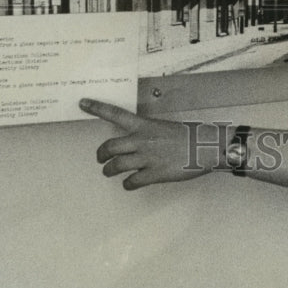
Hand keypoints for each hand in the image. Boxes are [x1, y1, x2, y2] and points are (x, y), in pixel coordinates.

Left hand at [79, 98, 216, 189]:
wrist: (205, 147)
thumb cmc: (188, 136)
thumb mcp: (164, 127)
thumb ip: (147, 133)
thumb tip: (137, 141)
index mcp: (144, 125)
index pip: (115, 113)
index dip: (96, 108)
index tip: (82, 103)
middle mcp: (141, 140)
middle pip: (109, 146)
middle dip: (101, 155)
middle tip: (100, 158)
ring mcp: (146, 158)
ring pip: (116, 166)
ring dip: (109, 171)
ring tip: (109, 172)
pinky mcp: (153, 174)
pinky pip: (131, 182)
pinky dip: (127, 184)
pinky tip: (130, 183)